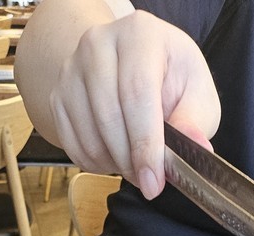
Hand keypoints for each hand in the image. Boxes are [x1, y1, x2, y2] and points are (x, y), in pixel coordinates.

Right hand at [44, 10, 219, 197]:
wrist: (133, 67)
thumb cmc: (170, 80)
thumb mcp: (196, 94)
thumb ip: (194, 121)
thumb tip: (195, 146)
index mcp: (139, 35)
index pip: (137, 93)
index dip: (145, 144)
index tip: (153, 182)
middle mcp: (98, 45)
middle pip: (109, 117)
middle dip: (130, 161)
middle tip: (148, 180)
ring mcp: (71, 71)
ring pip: (89, 137)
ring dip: (114, 165)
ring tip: (135, 164)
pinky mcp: (57, 96)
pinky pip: (73, 146)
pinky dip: (96, 163)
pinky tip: (115, 157)